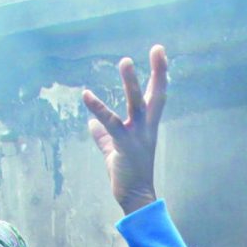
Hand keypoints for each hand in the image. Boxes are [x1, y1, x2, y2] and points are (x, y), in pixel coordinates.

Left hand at [83, 45, 166, 215]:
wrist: (135, 197)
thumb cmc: (127, 175)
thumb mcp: (113, 151)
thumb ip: (104, 136)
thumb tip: (92, 125)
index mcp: (147, 127)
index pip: (156, 95)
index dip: (159, 74)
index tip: (160, 53)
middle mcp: (146, 128)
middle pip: (156, 95)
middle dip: (159, 71)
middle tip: (159, 49)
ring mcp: (138, 136)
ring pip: (137, 104)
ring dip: (132, 82)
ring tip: (126, 61)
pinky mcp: (124, 145)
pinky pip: (111, 123)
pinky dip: (98, 108)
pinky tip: (86, 95)